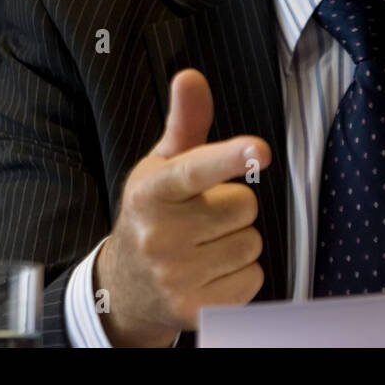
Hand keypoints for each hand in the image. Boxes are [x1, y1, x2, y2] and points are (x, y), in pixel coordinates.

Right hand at [95, 68, 271, 346]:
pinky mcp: (195, 308)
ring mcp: (175, 276)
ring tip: (203, 246)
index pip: (197, 169)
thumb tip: (191, 76)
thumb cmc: (153, 214)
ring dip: (236, 242)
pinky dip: (240, 274)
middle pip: (244, 205)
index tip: (259, 150)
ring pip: (252, 242)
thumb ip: (185, 123)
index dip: (230, 157)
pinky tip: (210, 271)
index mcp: (150, 190)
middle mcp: (158, 234)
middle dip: (232, 208)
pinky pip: (253, 277)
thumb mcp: (161, 166)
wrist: (125, 287)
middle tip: (201, 217)